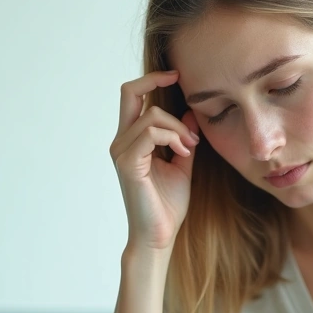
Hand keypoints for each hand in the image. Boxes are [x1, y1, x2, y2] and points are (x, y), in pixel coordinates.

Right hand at [109, 70, 201, 251]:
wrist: (159, 235)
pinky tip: (184, 151)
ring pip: (151, 116)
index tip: (177, 76)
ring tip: (190, 145)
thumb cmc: (167, 204)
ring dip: (178, 127)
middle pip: (129, 92)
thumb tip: (190, 112)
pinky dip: (173, 137)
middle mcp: (121, 142)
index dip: (152, 80)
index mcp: (131, 140)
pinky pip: (151, 133)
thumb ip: (183, 138)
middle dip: (156, 81)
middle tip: (183, 87)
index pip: (133, 96)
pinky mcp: (127, 163)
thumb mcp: (181, 164)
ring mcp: (121, 151)